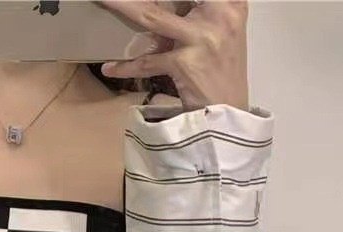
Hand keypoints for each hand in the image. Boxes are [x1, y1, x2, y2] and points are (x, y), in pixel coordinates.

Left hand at [97, 0, 249, 112]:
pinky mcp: (184, 63)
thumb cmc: (221, 72)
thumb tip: (167, 4)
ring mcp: (201, 38)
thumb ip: (203, 11)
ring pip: (152, 17)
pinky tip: (110, 68)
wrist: (229, 111)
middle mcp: (219, 14)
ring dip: (121, 5)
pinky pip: (147, 61)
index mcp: (231, 3)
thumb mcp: (222, 31)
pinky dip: (126, 67)